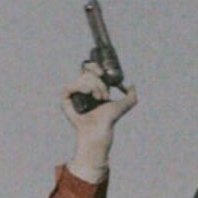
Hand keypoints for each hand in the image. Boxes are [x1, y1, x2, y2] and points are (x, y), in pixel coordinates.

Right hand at [63, 61, 136, 179]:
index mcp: (92, 86)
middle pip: (87, 74)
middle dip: (99, 83)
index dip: (94, 67)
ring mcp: (73, 94)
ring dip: (93, 86)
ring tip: (98, 99)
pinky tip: (87, 92)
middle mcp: (81, 88)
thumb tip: (132, 85)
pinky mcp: (66, 101)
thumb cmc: (110, 120)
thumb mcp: (124, 106)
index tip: (103, 74)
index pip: (89, 69)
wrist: (100, 130)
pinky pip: (68, 87)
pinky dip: (78, 86)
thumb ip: (132, 96)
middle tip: (104, 96)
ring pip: (81, 79)